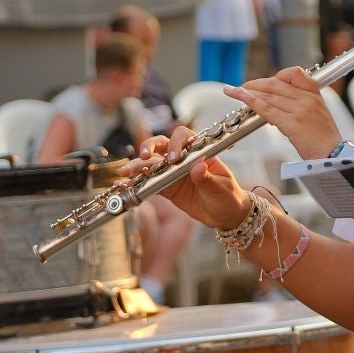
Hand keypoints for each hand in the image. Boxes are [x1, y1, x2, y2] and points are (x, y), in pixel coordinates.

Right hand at [124, 127, 250, 229]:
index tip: (173, 159)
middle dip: (151, 147)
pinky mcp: (166, 187)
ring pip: (152, 162)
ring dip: (138, 165)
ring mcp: (173, 172)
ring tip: (125, 171)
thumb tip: (198, 167)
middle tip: (145, 157)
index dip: (176, 144)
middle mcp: (183, 159)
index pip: (184, 137)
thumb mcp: (221, 188)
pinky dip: (138, 182)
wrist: (226, 215)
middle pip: (163, 144)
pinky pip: (149, 181)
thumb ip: (208, 179)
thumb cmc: (228, 196)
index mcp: (200, 152)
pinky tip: (127, 183)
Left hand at [225, 67, 342, 159]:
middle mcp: (307, 98)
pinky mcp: (292, 123)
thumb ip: (300, 104)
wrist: (333, 156)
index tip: (266, 82)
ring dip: (248, 92)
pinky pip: (267, 109)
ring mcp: (299, 110)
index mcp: (315, 94)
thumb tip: (276, 102)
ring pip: (268, 96)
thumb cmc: (324, 139)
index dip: (277, 76)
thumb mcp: (317, 114)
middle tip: (242, 87)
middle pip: (276, 84)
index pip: (294, 73)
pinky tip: (241, 97)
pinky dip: (251, 102)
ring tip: (233, 91)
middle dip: (256, 84)